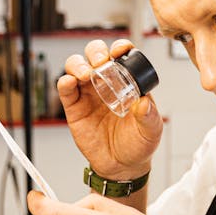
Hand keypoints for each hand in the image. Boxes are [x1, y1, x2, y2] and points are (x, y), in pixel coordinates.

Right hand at [57, 38, 162, 180]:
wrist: (122, 166)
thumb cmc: (138, 144)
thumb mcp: (151, 130)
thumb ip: (149, 117)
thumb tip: (144, 103)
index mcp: (127, 82)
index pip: (121, 56)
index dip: (120, 48)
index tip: (121, 51)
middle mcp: (106, 83)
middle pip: (95, 54)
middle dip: (96, 51)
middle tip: (100, 61)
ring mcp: (88, 93)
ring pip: (76, 66)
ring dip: (78, 64)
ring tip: (85, 74)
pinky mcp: (74, 107)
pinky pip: (65, 89)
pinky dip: (64, 81)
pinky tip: (70, 83)